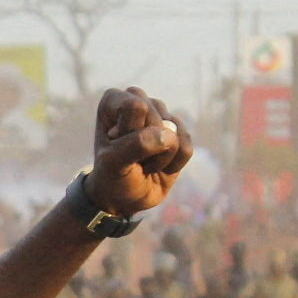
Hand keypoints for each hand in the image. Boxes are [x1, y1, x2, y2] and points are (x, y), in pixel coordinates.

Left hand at [87, 88, 191, 217]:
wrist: (124, 198)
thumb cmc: (111, 176)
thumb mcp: (112, 163)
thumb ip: (135, 145)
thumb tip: (168, 135)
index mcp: (113, 100)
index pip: (135, 107)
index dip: (129, 132)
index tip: (114, 144)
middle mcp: (138, 100)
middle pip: (157, 119)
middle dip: (147, 147)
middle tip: (130, 157)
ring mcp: (160, 115)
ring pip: (174, 133)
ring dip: (160, 158)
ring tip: (143, 162)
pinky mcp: (179, 133)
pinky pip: (187, 147)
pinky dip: (174, 164)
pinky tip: (160, 166)